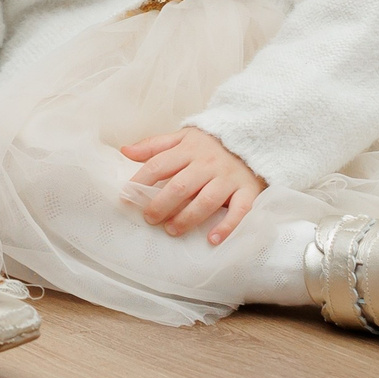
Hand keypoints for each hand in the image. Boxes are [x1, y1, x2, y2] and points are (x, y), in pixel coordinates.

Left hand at [121, 126, 265, 243]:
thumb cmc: (211, 143)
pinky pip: (239, 211)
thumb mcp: (183, 137)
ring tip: (172, 230)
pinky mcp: (248, 191)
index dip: (140, 181)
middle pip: (180, 186)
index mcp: (188, 149)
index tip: (127, 197)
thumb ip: (154, 145)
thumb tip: (125, 150)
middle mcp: (207, 164)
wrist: (253, 137)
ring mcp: (228, 178)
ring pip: (206, 200)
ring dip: (187, 218)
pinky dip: (226, 226)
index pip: (159, 165)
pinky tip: (212, 240)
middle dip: (161, 204)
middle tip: (150, 219)